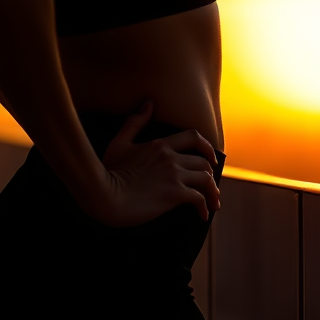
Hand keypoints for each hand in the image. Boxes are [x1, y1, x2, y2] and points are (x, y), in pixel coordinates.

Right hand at [94, 101, 220, 226]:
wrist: (106, 196)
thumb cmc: (110, 171)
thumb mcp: (120, 143)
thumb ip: (135, 123)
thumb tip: (148, 103)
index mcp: (160, 145)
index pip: (193, 137)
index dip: (207, 147)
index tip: (211, 158)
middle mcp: (171, 157)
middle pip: (203, 161)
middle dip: (211, 174)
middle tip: (211, 186)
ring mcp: (174, 175)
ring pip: (205, 179)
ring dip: (213, 192)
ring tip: (213, 203)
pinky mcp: (174, 194)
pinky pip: (199, 198)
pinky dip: (204, 207)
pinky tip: (203, 215)